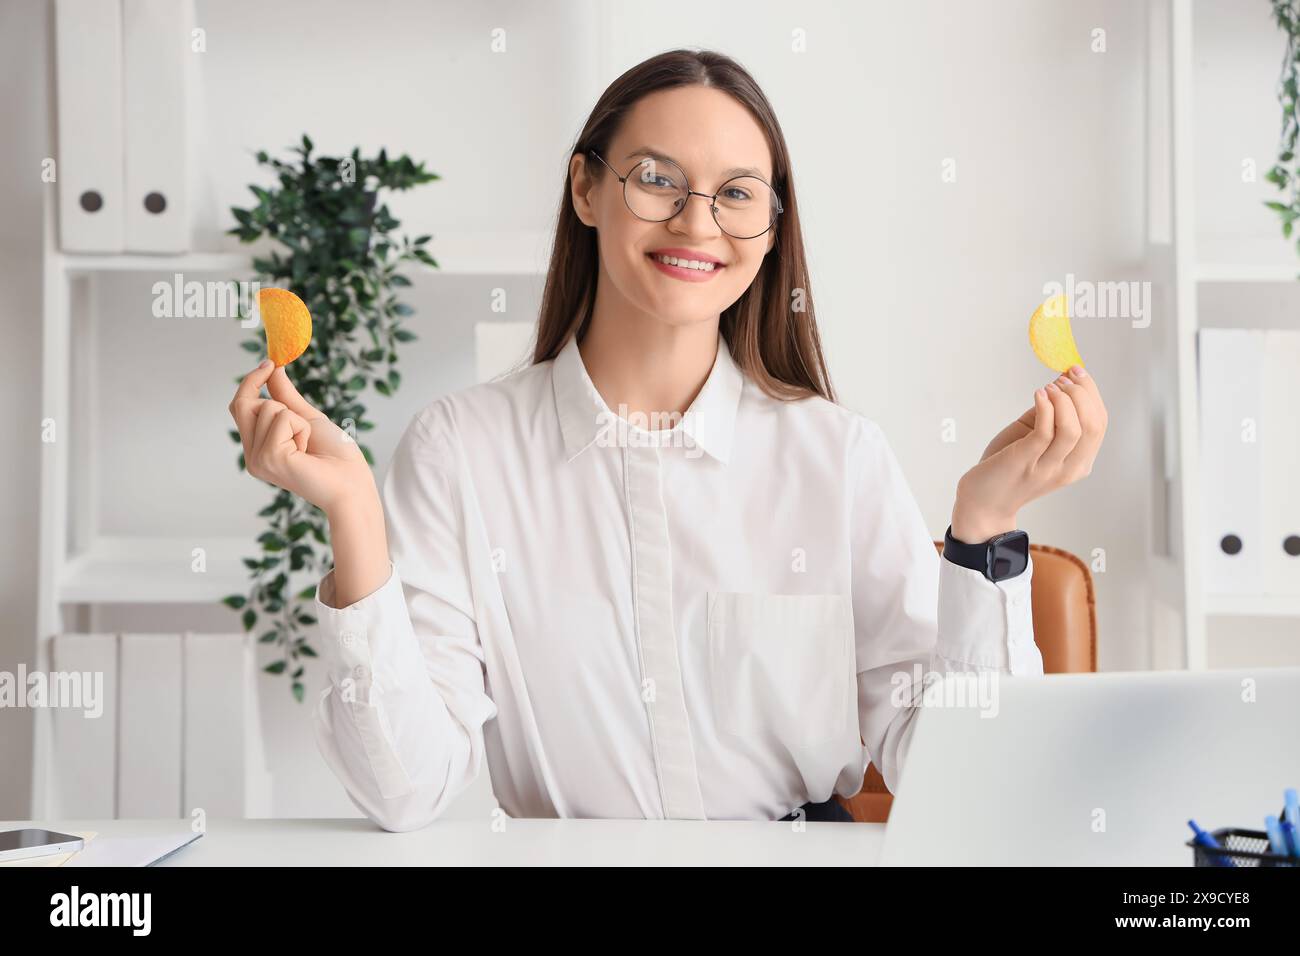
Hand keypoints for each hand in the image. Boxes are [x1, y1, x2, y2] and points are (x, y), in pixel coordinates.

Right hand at [228, 360, 375, 515]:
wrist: (352, 484)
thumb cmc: (335, 457)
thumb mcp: (307, 418)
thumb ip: (285, 395)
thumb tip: (272, 367)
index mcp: (258, 448)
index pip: (239, 406)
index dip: (251, 382)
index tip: (269, 363)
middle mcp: (252, 456)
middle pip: (244, 403)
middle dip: (278, 401)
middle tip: (304, 424)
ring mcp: (258, 459)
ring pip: (267, 407)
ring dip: (297, 420)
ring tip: (309, 445)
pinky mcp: (268, 458)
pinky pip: (282, 418)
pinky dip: (301, 427)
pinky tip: (308, 450)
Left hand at [951, 364, 1107, 541]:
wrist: (983, 501)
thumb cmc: (1008, 467)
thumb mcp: (1036, 440)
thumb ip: (1051, 417)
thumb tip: (1060, 382)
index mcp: (1078, 463)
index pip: (1099, 424)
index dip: (1092, 394)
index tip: (1077, 372)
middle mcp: (1069, 468)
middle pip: (1093, 425)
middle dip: (1082, 393)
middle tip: (1063, 376)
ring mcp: (1048, 468)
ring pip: (1075, 429)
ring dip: (1065, 400)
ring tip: (1049, 386)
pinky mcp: (1026, 462)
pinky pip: (1046, 432)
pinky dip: (1046, 407)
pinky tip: (1038, 394)